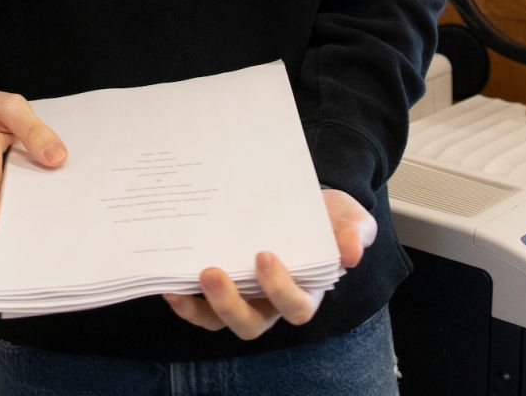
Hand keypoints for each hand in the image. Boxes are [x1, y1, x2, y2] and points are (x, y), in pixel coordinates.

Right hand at [0, 90, 66, 244]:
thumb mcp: (11, 108)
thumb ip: (34, 131)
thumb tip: (56, 158)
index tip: (18, 249)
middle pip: (0, 219)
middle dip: (25, 232)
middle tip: (56, 240)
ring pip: (9, 215)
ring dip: (30, 222)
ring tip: (61, 229)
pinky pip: (14, 205)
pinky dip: (31, 207)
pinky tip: (53, 208)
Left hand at [161, 188, 376, 339]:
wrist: (299, 201)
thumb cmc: (327, 216)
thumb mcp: (350, 218)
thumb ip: (356, 233)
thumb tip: (352, 254)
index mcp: (306, 291)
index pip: (295, 307)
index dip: (279, 289)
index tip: (264, 255)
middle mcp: (271, 303)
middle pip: (250, 324)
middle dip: (229, 304)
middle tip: (212, 271)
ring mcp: (243, 296)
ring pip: (219, 320)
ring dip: (199, 307)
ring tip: (180, 283)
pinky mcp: (220, 285)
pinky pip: (199, 304)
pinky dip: (183, 298)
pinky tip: (168, 278)